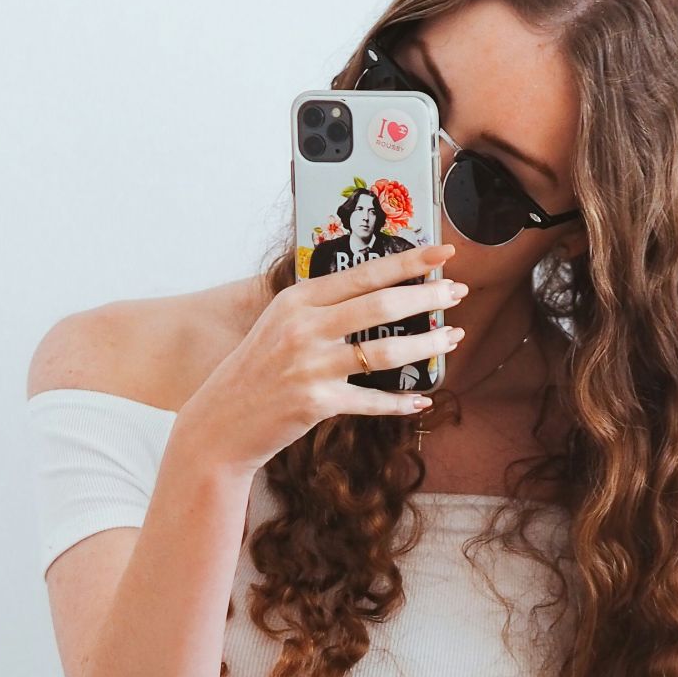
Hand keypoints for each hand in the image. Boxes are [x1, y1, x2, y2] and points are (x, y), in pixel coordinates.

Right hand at [187, 242, 465, 473]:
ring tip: (453, 338)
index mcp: (297, 300)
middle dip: (428, 297)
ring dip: (427, 345)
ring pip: (385, 351)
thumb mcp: (280, 325)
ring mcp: (309, 365)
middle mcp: (303, 328)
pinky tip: (423, 399)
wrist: (219, 423)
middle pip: (381, 305)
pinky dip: (402, 402)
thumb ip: (321, 308)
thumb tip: (378, 292)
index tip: (443, 253)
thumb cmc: (257, 371)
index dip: (408, 261)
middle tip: (458, 293)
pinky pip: (372, 400)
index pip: (363, 273)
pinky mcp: (315, 402)